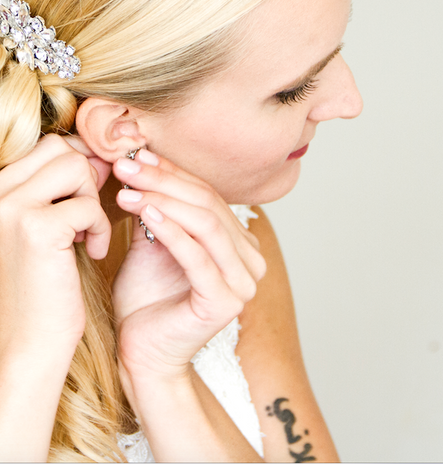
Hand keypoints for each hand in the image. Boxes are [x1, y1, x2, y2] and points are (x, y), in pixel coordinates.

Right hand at [0, 134, 111, 355]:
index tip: (90, 194)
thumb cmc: (42, 288)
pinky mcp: (36, 228)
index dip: (80, 164)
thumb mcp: (48, 230)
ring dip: (92, 198)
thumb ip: (63, 191)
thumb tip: (98, 156)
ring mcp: (11, 208)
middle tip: (89, 214)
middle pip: (60, 148)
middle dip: (87, 177)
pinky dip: (100, 227)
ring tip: (86, 234)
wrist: (26, 345)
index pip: (47, 146)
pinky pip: (88, 205)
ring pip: (75, 166)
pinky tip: (91, 252)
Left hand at [112, 150, 265, 380]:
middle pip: (208, 205)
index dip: (173, 172)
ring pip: (206, 224)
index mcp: (239, 245)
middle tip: (127, 166)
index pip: (208, 196)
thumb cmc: (146, 300)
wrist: (139, 352)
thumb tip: (145, 164)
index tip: (137, 156)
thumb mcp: (152, 243)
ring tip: (129, 188)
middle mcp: (250, 261)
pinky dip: (170, 229)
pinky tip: (145, 211)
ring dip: (164, 199)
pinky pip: (196, 256)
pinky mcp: (225, 302)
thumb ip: (159, 209)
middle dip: (165, 181)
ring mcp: (243, 283)